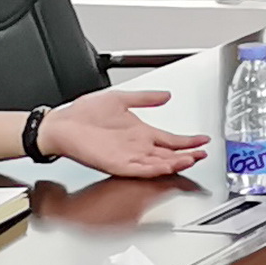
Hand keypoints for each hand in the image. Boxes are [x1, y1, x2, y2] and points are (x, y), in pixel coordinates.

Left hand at [43, 88, 211, 179]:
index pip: (170, 140)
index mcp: (140, 133)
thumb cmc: (84, 113)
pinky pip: (139, 169)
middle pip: (168, 154)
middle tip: (203, 153)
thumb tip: (166, 95)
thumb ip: (145, 98)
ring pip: (158, 163)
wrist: (62, 124)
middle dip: (187, 154)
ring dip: (174, 162)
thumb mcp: (121, 99)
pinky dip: (154, 168)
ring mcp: (128, 157)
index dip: (188, 141)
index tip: (203, 140)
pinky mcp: (116, 164)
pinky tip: (166, 165)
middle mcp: (137, 147)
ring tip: (191, 159)